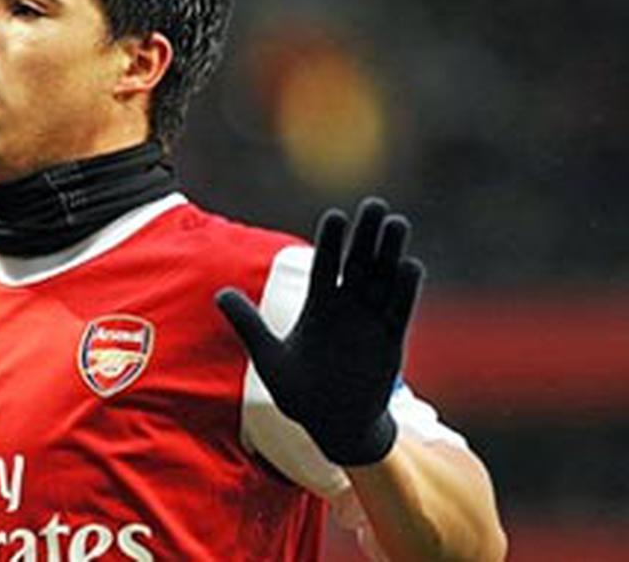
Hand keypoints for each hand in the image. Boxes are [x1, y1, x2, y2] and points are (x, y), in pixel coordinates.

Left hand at [215, 197, 424, 465]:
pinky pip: (399, 310)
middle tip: (374, 204)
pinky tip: (409, 265)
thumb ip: (249, 324)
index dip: (331, 242)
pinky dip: (404, 289)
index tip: (336, 216)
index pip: (325, 266)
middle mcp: (347, 308)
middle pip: (358, 264)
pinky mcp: (391, 341)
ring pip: (382, 279)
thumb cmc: (300, 393)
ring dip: (389, 252)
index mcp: (319, 307)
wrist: (334, 425)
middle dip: (366, 235)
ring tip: (396, 223)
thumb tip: (218, 292)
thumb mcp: (269, 358)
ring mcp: (371, 322)